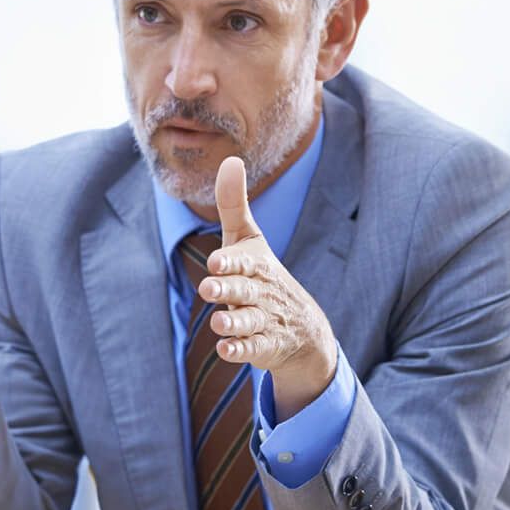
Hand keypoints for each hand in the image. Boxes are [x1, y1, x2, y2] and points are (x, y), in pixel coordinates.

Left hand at [201, 156, 339, 420]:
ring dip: (233, 322)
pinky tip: (226, 349)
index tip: (215, 262)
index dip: (230, 262)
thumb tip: (230, 159)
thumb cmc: (263, 275)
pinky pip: (253, 349)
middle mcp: (261, 292)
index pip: (244, 262)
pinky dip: (240, 350)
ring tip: (218, 321)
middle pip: (243, 290)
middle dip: (228, 289)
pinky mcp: (264, 346)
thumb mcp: (249, 240)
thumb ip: (234, 205)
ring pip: (248, 321)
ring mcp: (264, 320)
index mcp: (257, 265)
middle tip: (208, 287)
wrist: (302, 328)